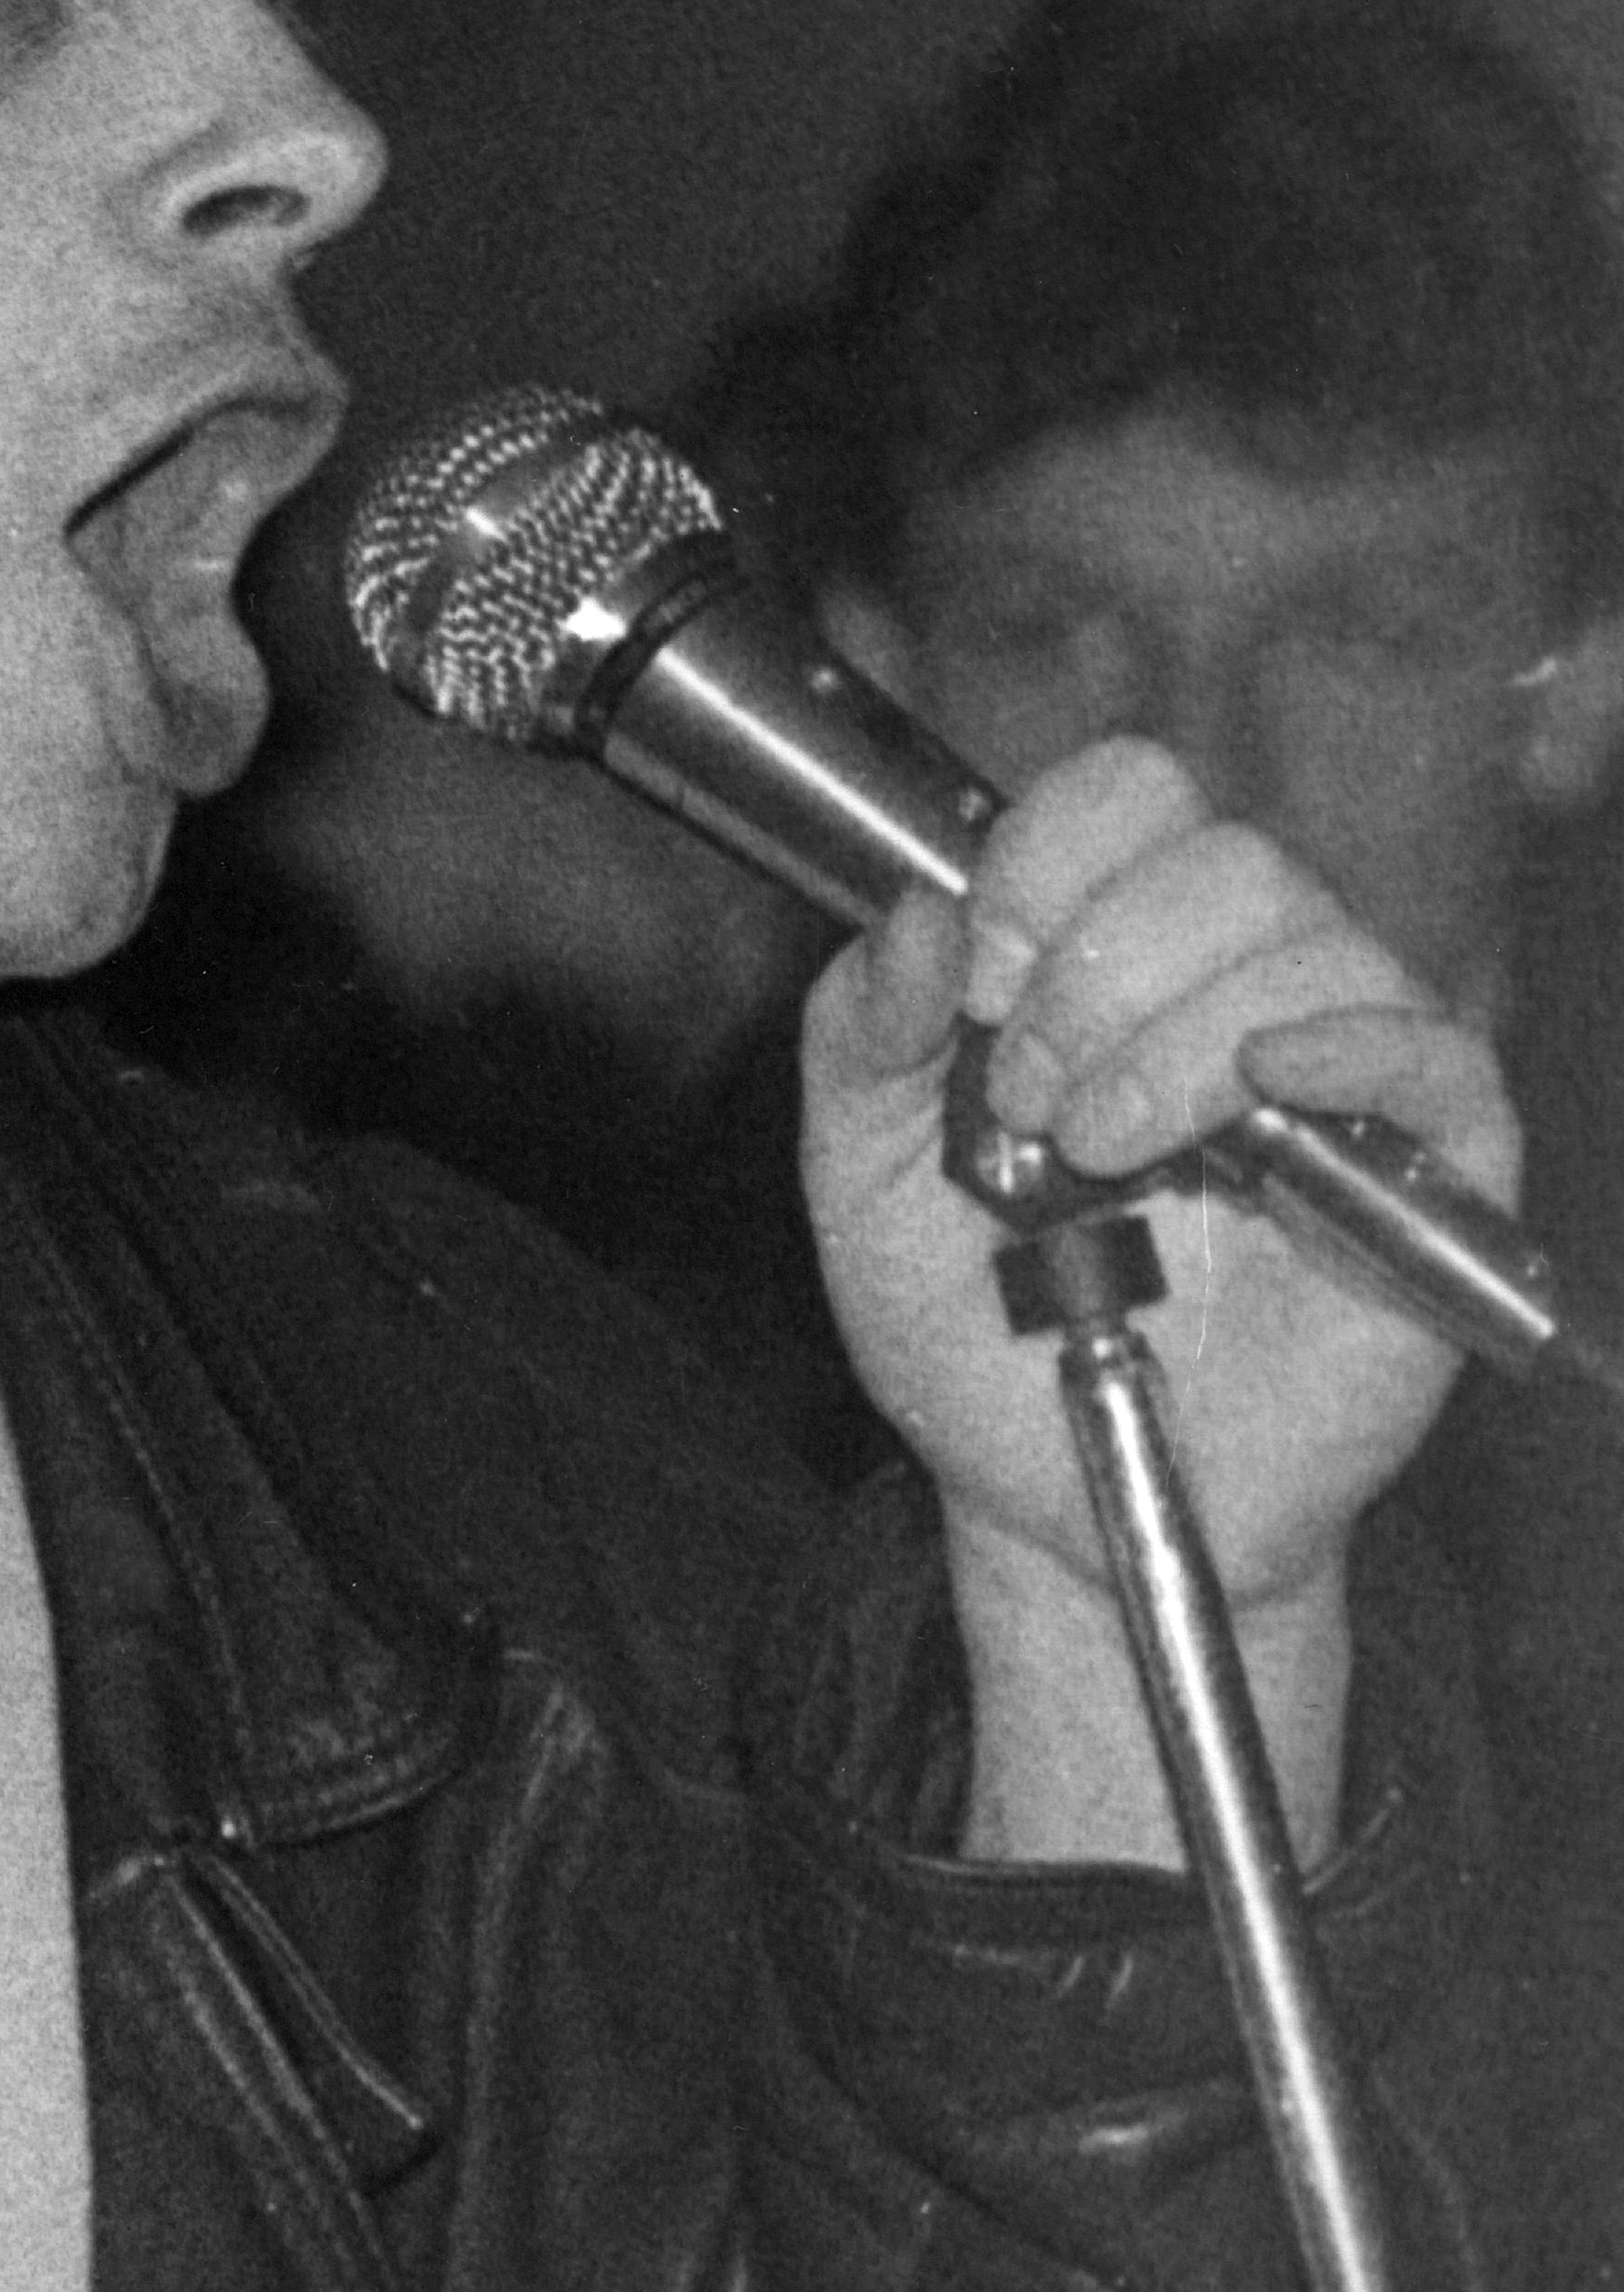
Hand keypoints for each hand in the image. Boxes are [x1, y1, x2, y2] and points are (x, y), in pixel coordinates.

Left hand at [801, 739, 1515, 1850]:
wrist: (1045, 1494)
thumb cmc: (968, 1328)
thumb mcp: (856, 1172)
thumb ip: (861, 1030)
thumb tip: (916, 906)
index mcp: (1106, 954)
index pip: (1126, 797)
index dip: (1048, 862)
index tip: (980, 979)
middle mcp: (1233, 986)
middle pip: (1226, 856)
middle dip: (1099, 966)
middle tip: (1024, 1099)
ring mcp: (1337, 1072)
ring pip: (1315, 944)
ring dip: (1180, 1036)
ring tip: (1097, 1152)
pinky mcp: (1425, 1170)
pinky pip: (1435, 1051)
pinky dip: (1352, 1045)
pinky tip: (1265, 1087)